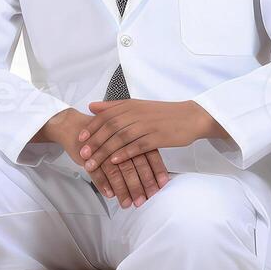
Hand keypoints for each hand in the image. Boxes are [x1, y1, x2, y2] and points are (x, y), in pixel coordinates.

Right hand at [45, 109, 169, 207]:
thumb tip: (156, 173)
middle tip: (144, 200)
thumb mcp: (125, 140)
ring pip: (117, 171)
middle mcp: (120, 142)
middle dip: (140, 185)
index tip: (160, 188)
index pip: (149, 156)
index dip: (155, 173)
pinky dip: (104, 184)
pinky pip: (97, 172)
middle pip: (134, 165)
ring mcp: (103, 150)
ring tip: (127, 203)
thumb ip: (141, 153)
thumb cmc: (104, 135)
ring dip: (123, 189)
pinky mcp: (88, 156)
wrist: (75, 127)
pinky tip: (110, 194)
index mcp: (132, 136)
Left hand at [77, 99, 220, 172]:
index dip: (91, 128)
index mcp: (130, 105)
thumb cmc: (162, 114)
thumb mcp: (137, 106)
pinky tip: (114, 162)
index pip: (105, 115)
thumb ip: (114, 107)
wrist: (190, 117)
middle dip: (94, 142)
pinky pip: (137, 146)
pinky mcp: (157, 137)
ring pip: (120, 138)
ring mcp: (147, 125)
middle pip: (110, 128)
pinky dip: (124, 153)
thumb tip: (91, 106)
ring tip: (93, 164)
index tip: (80, 139)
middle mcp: (136, 114)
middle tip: (82, 155)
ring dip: (104, 151)